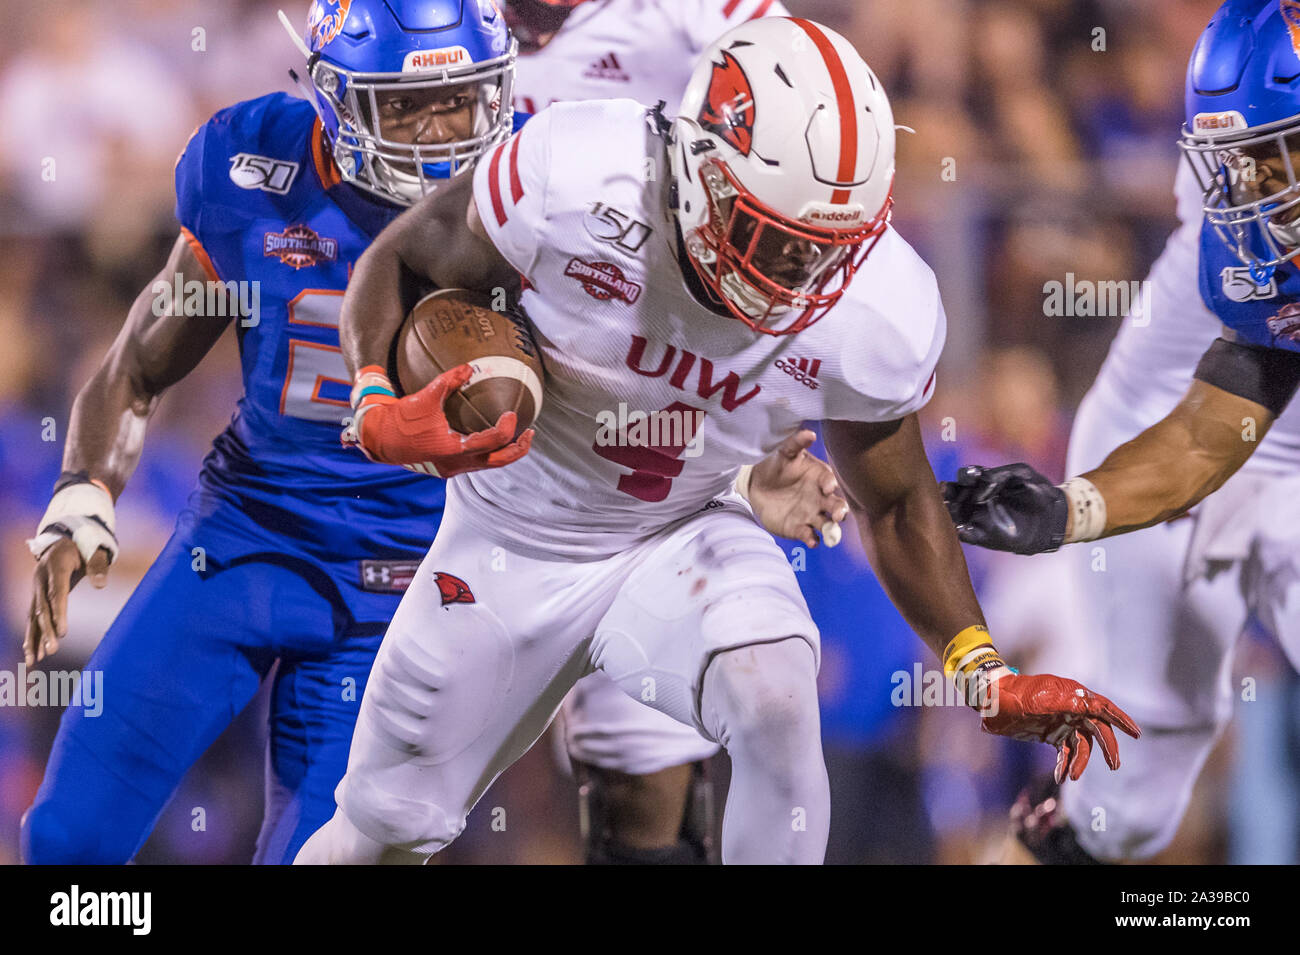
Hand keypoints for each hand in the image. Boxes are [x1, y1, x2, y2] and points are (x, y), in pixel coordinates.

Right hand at [25, 538, 110, 665]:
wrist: (65, 538)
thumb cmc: (85, 545)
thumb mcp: (95, 550)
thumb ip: (98, 566)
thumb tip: (100, 585)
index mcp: (56, 566)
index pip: (57, 593)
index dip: (59, 613)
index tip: (62, 633)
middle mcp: (41, 579)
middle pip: (42, 608)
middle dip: (45, 631)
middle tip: (51, 652)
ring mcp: (36, 588)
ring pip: (33, 616)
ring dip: (34, 638)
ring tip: (33, 660)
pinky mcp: (37, 596)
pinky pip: (33, 617)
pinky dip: (33, 634)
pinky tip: (33, 653)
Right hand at [354, 364, 532, 476]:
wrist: (380, 440)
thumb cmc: (401, 420)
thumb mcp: (425, 397)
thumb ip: (449, 380)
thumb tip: (470, 367)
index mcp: (454, 449)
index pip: (493, 441)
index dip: (508, 428)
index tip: (511, 413)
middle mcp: (457, 464)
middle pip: (499, 462)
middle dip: (518, 449)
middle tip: (530, 434)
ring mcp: (453, 469)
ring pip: (489, 465)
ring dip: (505, 451)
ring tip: (518, 436)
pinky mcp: (449, 467)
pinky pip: (477, 463)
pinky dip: (489, 452)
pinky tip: (492, 438)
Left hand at [747, 430, 848, 547]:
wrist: (758, 484)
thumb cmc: (777, 465)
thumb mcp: (784, 452)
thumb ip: (796, 444)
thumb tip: (809, 433)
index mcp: (820, 478)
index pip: (830, 482)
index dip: (831, 485)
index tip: (827, 488)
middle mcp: (820, 498)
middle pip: (837, 506)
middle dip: (840, 511)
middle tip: (838, 516)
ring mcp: (811, 514)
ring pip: (828, 524)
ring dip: (832, 531)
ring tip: (831, 536)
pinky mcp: (800, 528)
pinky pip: (810, 536)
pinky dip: (812, 540)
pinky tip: (811, 541)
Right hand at [939, 463, 1067, 554]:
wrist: (1053, 517)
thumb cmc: (1038, 491)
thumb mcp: (1022, 474)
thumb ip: (1001, 474)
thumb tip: (983, 484)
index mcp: (984, 482)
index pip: (966, 477)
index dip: (965, 476)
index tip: (970, 477)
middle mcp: (976, 500)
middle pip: (953, 495)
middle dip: (946, 493)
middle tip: (945, 492)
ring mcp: (977, 518)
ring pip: (953, 514)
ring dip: (947, 512)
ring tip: (948, 510)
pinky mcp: (983, 537)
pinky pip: (966, 535)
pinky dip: (960, 532)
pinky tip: (960, 529)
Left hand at [980, 672, 1140, 782]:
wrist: (991, 700)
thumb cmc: (1015, 696)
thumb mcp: (1040, 698)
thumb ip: (1067, 703)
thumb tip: (1093, 706)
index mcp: (1073, 695)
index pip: (1103, 708)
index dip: (1121, 720)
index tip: (1136, 734)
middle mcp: (1072, 709)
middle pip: (1098, 730)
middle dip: (1107, 748)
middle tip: (1114, 765)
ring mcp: (1063, 722)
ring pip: (1082, 746)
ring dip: (1080, 762)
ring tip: (1071, 776)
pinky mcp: (1052, 735)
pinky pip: (1066, 753)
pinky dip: (1065, 765)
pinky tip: (1060, 777)